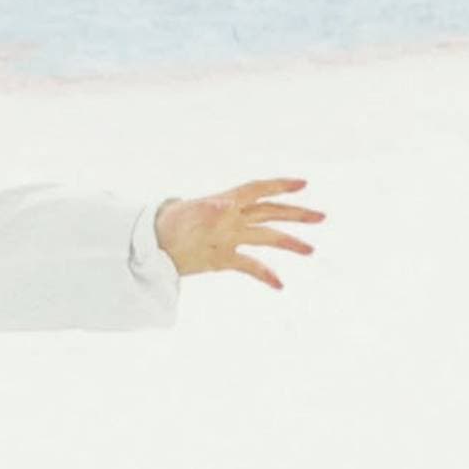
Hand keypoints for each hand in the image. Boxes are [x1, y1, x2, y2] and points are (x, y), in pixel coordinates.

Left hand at [154, 178, 323, 287]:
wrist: (148, 245)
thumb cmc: (166, 224)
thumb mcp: (187, 216)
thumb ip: (208, 209)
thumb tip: (225, 203)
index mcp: (225, 201)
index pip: (258, 189)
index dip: (280, 185)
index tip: (303, 183)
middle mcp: (232, 219)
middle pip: (270, 213)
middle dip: (295, 215)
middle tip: (321, 217)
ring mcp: (229, 238)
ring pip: (265, 238)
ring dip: (288, 243)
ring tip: (311, 250)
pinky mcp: (222, 258)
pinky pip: (248, 265)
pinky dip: (264, 274)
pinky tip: (280, 285)